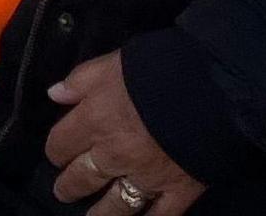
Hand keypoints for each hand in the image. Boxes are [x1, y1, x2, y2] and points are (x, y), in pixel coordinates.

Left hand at [44, 51, 205, 210]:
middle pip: (83, 177)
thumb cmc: (157, 69)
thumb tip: (54, 94)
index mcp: (94, 122)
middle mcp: (115, 155)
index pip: (61, 144)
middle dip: (69, 186)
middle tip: (63, 192)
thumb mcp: (111, 63)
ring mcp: (148, 177)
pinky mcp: (180, 190)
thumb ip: (80, 80)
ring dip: (102, 213)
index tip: (56, 154)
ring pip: (117, 204)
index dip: (56, 150)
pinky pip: (162, 215)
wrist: (211, 90)